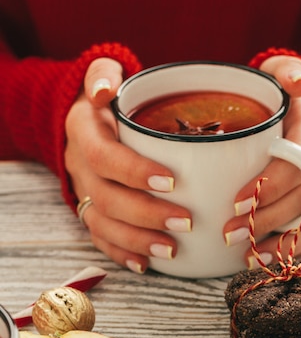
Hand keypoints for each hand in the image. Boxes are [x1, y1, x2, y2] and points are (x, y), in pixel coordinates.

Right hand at [64, 58, 191, 272]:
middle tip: (185, 221)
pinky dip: (123, 254)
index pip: (104, 156)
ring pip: (103, 225)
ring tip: (172, 250)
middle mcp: (79, 166)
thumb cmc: (111, 100)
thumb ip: (104, 73)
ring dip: (138, 240)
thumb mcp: (105, 74)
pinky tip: (147, 264)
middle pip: (106, 198)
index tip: (172, 180)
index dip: (134, 172)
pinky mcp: (90, 211)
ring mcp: (83, 192)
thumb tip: (105, 88)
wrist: (88, 121)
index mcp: (84, 132)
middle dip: (146, 214)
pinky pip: (100, 239)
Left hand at [223, 55, 300, 267]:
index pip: (298, 158)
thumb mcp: (278, 75)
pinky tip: (263, 257)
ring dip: (277, 238)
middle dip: (264, 216)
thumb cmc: (279, 99)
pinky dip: (292, 248)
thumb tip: (298, 84)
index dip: (269, 184)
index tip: (235, 202)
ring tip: (245, 252)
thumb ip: (284, 71)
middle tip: (228, 232)